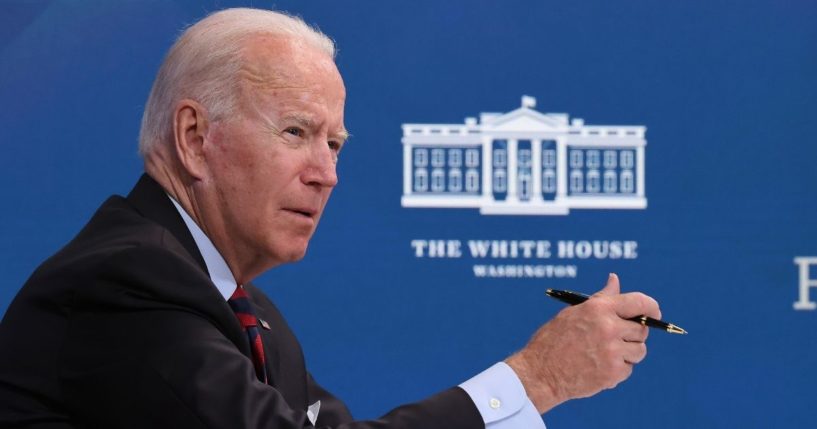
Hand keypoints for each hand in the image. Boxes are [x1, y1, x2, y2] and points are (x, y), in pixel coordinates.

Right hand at [505, 273, 660, 413]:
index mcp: (599, 308)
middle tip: (614, 339)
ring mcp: (612, 352)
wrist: (540, 372)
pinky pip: (628, 369)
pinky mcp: (613, 373)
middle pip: (642, 330)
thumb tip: (615, 279)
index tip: (654, 313)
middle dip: (632, 335)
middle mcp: (609, 328)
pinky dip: (617, 369)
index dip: (652, 308)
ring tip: (603, 354)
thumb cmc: (554, 339)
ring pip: (639, 351)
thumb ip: (601, 299)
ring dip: (627, 353)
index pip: (640, 302)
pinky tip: (597, 366)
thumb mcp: (574, 312)